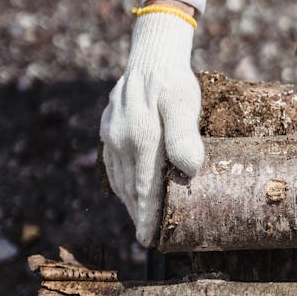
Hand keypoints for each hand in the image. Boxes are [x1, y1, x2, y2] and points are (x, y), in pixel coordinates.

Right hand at [100, 7, 204, 245]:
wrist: (151, 54)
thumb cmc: (174, 81)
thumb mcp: (184, 103)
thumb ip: (184, 135)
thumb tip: (188, 169)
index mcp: (141, 139)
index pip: (144, 189)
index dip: (146, 217)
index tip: (148, 240)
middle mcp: (121, 141)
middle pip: (130, 189)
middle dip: (138, 215)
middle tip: (148, 239)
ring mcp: (111, 136)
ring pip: (120, 179)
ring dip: (129, 202)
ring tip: (140, 221)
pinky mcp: (108, 129)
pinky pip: (112, 165)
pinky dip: (120, 183)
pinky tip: (128, 191)